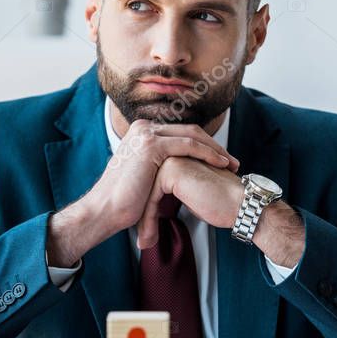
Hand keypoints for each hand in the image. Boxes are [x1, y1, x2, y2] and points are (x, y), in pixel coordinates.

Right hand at [46, 121, 239, 266]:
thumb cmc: (122, 201)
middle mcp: (143, 127)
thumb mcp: (143, 175)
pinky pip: (188, 145)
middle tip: (232, 161)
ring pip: (192, 135)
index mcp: (141, 132)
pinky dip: (207, 153)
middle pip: (189, 130)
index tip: (221, 160)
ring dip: (215, 149)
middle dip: (214, 146)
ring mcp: (146, 134)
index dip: (203, 145)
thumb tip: (177, 171)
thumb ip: (158, 166)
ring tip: (231, 164)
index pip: (180, 132)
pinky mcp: (151, 145)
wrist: (104, 210)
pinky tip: (220, 164)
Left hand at [135, 157, 305, 266]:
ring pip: (145, 194)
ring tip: (145, 242)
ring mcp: (171, 158)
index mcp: (174, 157)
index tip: (145, 232)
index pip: (149, 186)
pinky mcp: (172, 170)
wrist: (241, 205)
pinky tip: (149, 238)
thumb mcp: (189, 196)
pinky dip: (148, 220)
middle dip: (142, 217)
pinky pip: (151, 198)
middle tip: (142, 242)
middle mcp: (171, 154)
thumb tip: (157, 206)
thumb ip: (174, 192)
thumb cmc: (219, 203)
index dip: (146, 211)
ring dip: (143, 221)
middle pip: (145, 189)